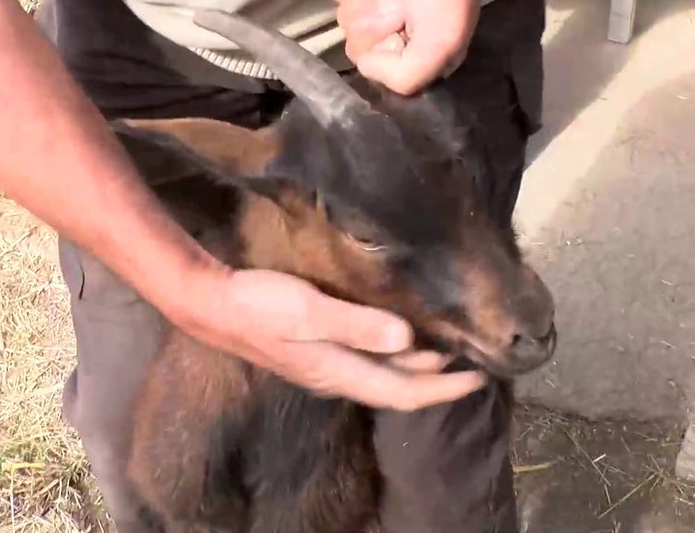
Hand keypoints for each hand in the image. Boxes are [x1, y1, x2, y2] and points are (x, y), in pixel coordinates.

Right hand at [170, 267, 487, 410]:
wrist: (211, 303)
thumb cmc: (259, 304)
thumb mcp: (308, 311)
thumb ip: (357, 325)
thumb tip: (407, 340)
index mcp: (340, 371)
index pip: (404, 391)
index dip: (445, 388)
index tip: (482, 376)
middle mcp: (338, 373)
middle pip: (399, 386)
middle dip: (440, 378)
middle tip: (479, 359)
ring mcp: (327, 362)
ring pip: (385, 370)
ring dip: (420, 364)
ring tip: (452, 345)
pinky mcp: (317, 345)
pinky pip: (369, 356)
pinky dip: (396, 349)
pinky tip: (404, 331)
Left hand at [328, 0, 495, 95]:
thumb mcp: (442, 45)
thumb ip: (405, 79)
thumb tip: (365, 64)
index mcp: (422, 58)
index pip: (378, 71)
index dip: (384, 45)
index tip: (405, 22)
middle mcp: (398, 37)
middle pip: (355, 44)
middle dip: (374, 14)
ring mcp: (376, 7)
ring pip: (343, 15)